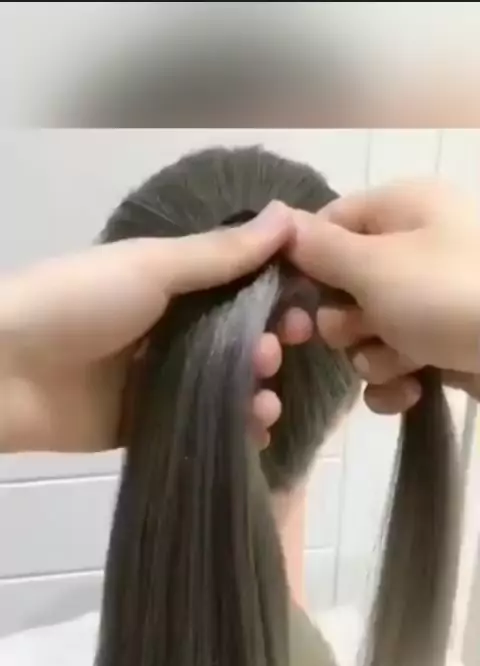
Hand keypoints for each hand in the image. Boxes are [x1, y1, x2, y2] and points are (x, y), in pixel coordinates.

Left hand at [0, 202, 293, 452]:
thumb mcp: (150, 268)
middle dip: (268, 347)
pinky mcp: (147, 424)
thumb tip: (290, 214)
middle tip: (276, 353)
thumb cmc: (78, 302)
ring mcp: (158, 379)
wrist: (3, 369)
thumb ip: (220, 254)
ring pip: (225, 386)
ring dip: (256, 391)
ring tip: (263, 400)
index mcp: (168, 284)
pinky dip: (234, 428)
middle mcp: (168, 329)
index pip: (237, 288)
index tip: (304, 309)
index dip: (275, 298)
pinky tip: (255, 430)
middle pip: (237, 340)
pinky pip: (202, 425)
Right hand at [286, 179, 479, 414]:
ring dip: (374, 355)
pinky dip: (396, 381)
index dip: (307, 263)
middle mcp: (416, 250)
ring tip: (406, 359)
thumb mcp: (376, 265)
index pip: (330, 225)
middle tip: (366, 327)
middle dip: (346, 320)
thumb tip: (281, 222)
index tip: (294, 298)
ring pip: (367, 333)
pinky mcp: (443, 346)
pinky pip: (394, 364)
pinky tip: (413, 389)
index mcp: (403, 210)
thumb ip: (322, 249)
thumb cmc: (450, 296)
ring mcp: (431, 302)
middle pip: (344, 287)